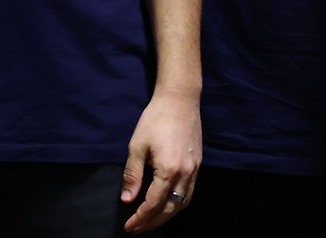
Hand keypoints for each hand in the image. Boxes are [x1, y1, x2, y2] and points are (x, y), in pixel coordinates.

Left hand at [119, 87, 199, 232]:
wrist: (180, 100)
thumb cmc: (155, 119)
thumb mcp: (137, 146)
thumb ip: (132, 175)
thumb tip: (127, 200)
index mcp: (169, 169)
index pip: (153, 203)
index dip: (140, 218)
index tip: (129, 226)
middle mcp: (185, 174)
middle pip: (170, 208)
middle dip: (153, 222)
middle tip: (137, 228)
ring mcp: (195, 170)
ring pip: (182, 203)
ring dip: (166, 216)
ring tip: (151, 221)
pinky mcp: (198, 165)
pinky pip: (189, 193)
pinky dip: (178, 204)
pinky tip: (168, 205)